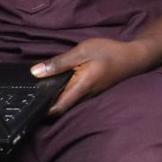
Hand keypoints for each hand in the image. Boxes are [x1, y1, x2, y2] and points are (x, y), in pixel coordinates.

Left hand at [31, 38, 158, 114]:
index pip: (57, 108)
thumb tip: (35, 72)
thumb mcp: (83, 51)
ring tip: (39, 88)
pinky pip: (74, 96)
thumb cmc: (109, 52)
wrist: (134, 57)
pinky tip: (57, 83)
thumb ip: (59, 62)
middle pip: (60, 106)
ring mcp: (89, 94)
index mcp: (80, 87)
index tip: (28, 104)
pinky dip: (63, 92)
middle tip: (28, 94)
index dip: (42, 109)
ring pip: (67, 102)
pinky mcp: (92, 90)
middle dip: (45, 103)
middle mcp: (84, 95)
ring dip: (54, 97)